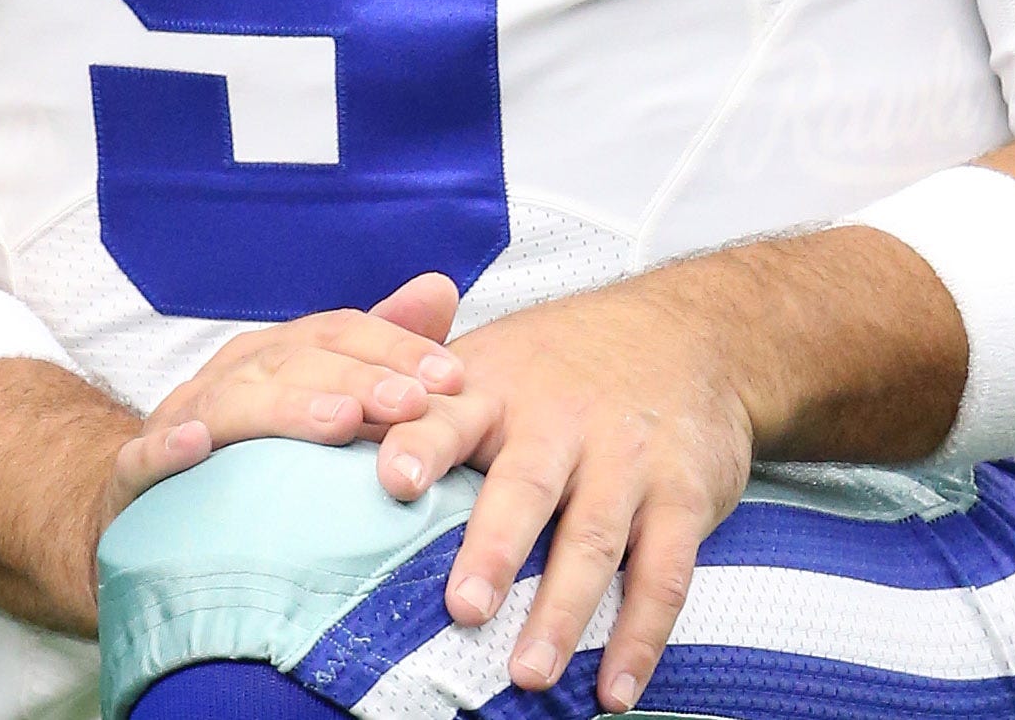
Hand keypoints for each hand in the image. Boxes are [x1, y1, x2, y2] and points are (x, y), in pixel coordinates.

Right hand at [105, 272, 467, 507]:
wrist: (148, 497)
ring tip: (341, 421)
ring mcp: (182, 419)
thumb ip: (381, 347)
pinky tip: (197, 446)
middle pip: (297, 364)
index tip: (453, 378)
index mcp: (279, 353)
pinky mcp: (137, 473)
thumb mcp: (322, 394)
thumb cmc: (256, 444)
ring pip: (234, 404)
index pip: (341, 332)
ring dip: (287, 408)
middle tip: (413, 404)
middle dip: (359, 380)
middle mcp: (233, 374)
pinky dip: (168, 448)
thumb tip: (441, 286)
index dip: (397, 348)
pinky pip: (146, 457)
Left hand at [369, 276, 756, 715]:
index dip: (421, 443)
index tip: (392, 478)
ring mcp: (626, 461)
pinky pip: (664, 573)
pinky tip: (616, 691)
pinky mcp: (682, 497)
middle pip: (526, 487)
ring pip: (593, 540)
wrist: (694, 331)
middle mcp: (562, 423)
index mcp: (497, 389)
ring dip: (562, 611)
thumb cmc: (563, 361)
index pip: (448, 414)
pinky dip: (641, 636)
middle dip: (495, 548)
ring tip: (530, 674)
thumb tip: (321, 427)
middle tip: (464, 608)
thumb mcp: (493, 357)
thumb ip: (418, 396)